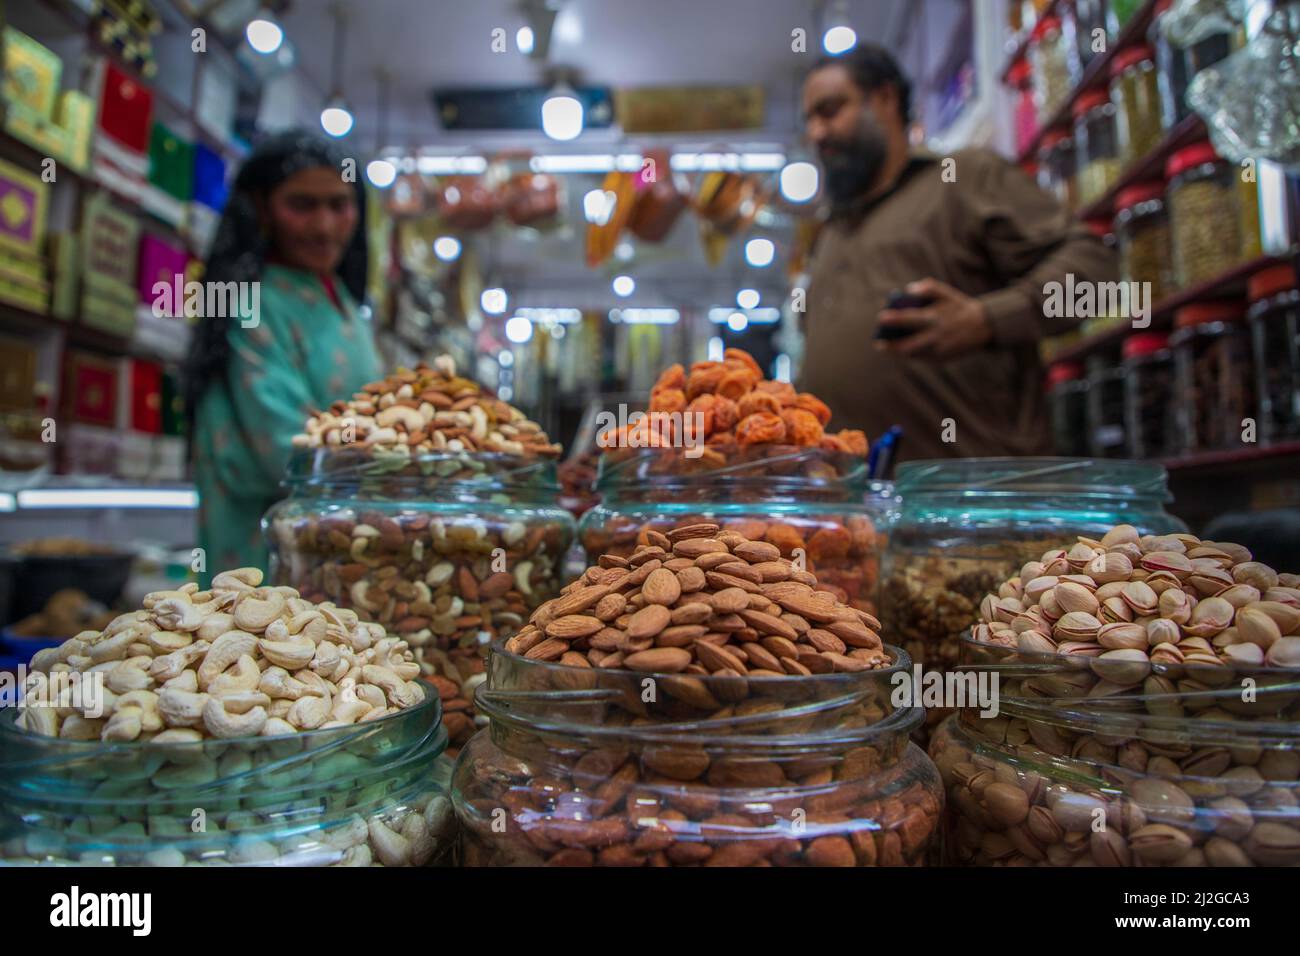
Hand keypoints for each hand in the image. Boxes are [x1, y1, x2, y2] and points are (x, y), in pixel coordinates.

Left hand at [875, 278, 992, 358]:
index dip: (894, 319)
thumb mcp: (947, 293)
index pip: (911, 319)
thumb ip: (929, 287)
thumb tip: (908, 289)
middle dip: (891, 346)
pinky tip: (901, 350)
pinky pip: (921, 359)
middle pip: (908, 346)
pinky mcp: (942, 359)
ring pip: (913, 355)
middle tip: (879, 343)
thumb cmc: (959, 307)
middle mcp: (937, 337)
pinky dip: (910, 354)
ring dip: (897, 352)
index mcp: (936, 318)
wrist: (983, 327)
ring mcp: (939, 350)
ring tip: (885, 347)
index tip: (880, 318)